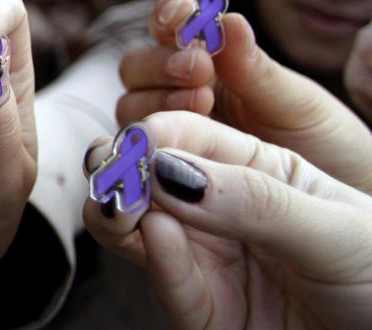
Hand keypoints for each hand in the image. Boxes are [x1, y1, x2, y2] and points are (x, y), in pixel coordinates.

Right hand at [83, 112, 371, 328]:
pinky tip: (156, 236)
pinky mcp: (207, 313)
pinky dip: (158, 261)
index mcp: (255, 168)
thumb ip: (254, 199)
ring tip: (117, 204)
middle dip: (118, 168)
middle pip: (146, 179)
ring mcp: (209, 261)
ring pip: (137, 231)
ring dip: (116, 213)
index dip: (158, 130)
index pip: (189, 134)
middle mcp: (219, 210)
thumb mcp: (336, 226)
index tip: (139, 138)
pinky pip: (170, 285)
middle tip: (106, 166)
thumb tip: (168, 169)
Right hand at [117, 0, 371, 192]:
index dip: (169, 18)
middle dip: (160, 65)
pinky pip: (127, 176)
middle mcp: (180, 102)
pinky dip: (135, 166)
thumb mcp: (300, 110)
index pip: (171, 29)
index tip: (183, 19)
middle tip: (199, 76)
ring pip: (127, 116)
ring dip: (150, 110)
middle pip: (136, 70)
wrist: (341, 230)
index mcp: (214, 69)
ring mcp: (166, 147)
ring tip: (196, 116)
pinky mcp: (157, 195)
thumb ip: (257, 71)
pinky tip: (164, 164)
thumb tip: (227, 20)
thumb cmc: (333, 159)